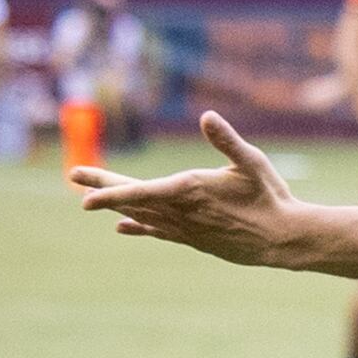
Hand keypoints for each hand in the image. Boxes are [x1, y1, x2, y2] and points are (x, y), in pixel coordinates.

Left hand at [76, 110, 307, 266]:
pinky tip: (123, 227)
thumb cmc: (270, 197)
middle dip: (103, 188)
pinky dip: (139, 227)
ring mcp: (186, 229)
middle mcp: (181, 212)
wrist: (284, 240)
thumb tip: (207, 116)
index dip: (109, 191)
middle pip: (133, 200)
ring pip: (142, 216)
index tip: (83, 193)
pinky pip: (158, 232)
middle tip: (74, 176)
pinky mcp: (194, 239)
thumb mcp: (252, 162)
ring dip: (117, 205)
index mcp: (190, 190)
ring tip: (92, 199)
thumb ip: (227, 140)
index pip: (139, 191)